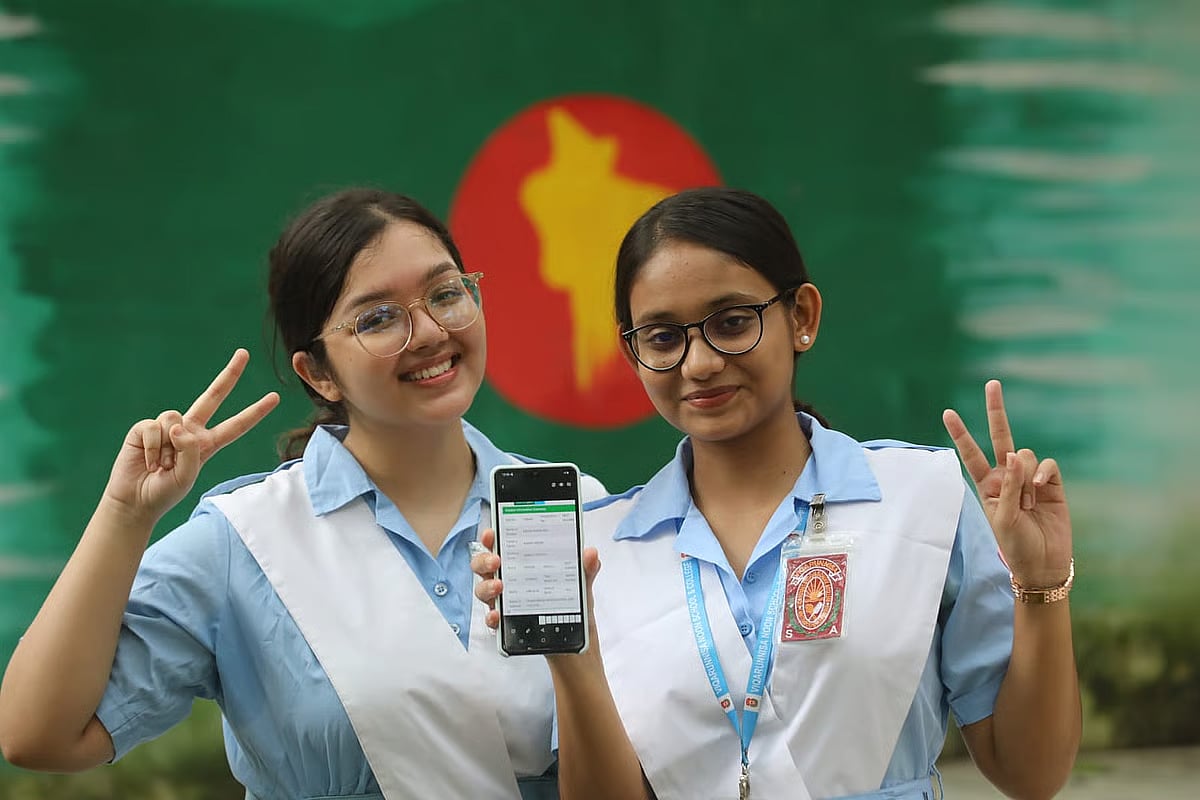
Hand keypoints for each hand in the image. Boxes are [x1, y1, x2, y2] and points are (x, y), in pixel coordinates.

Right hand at [102, 349, 279, 527]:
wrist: (135, 500)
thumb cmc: (164, 491)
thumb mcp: (187, 476)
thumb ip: (189, 451)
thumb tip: (178, 425)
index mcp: (207, 444)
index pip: (237, 425)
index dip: (255, 412)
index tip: (274, 397)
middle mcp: (189, 430)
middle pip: (213, 396)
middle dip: (229, 374)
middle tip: (244, 353)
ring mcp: (167, 427)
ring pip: (175, 418)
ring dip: (168, 448)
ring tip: (161, 466)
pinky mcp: (146, 427)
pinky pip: (154, 427)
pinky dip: (153, 448)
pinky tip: (148, 462)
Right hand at [471, 528, 601, 657]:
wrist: (575, 637)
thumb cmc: (571, 602)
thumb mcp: (581, 582)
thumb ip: (586, 567)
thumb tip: (591, 553)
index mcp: (522, 562)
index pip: (501, 545)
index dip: (491, 538)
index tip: (492, 533)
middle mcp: (508, 579)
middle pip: (484, 565)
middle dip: (484, 560)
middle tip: (496, 561)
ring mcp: (504, 601)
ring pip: (482, 590)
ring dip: (487, 586)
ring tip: (499, 587)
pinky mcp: (506, 622)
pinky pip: (491, 619)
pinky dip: (491, 616)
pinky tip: (498, 615)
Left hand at [942, 379, 1072, 588]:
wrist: (1043, 563)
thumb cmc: (1016, 545)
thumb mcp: (1003, 518)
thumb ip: (1008, 486)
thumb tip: (1013, 455)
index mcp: (987, 485)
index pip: (970, 454)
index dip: (960, 433)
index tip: (947, 412)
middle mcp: (1006, 477)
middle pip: (1000, 437)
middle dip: (996, 410)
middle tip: (992, 384)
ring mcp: (1029, 479)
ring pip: (1024, 455)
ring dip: (1025, 477)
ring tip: (1027, 504)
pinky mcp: (1052, 484)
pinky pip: (1046, 465)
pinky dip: (1041, 474)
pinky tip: (1041, 490)